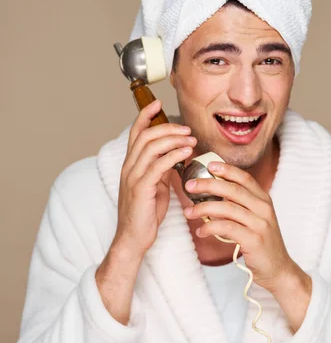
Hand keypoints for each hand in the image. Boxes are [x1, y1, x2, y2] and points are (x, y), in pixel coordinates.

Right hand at [114, 99, 196, 257]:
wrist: (133, 239)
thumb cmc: (145, 215)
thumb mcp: (155, 186)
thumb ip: (161, 169)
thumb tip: (176, 156)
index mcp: (130, 165)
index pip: (135, 133)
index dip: (145, 115)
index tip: (157, 103)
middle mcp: (129, 167)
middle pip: (145, 136)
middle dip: (166, 126)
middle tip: (186, 128)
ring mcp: (133, 177)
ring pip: (151, 147)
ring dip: (173, 139)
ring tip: (191, 139)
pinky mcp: (141, 188)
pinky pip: (158, 165)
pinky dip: (173, 155)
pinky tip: (187, 153)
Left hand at [183, 160, 297, 291]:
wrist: (277, 269)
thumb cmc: (261, 243)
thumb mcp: (255, 219)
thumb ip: (239, 206)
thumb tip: (212, 194)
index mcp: (264, 200)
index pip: (244, 178)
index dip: (227, 169)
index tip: (209, 165)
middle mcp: (264, 209)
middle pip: (232, 190)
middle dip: (208, 185)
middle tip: (189, 186)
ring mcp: (260, 224)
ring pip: (227, 208)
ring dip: (203, 208)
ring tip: (189, 212)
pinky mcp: (254, 239)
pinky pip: (227, 228)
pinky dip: (210, 228)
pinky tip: (200, 231)